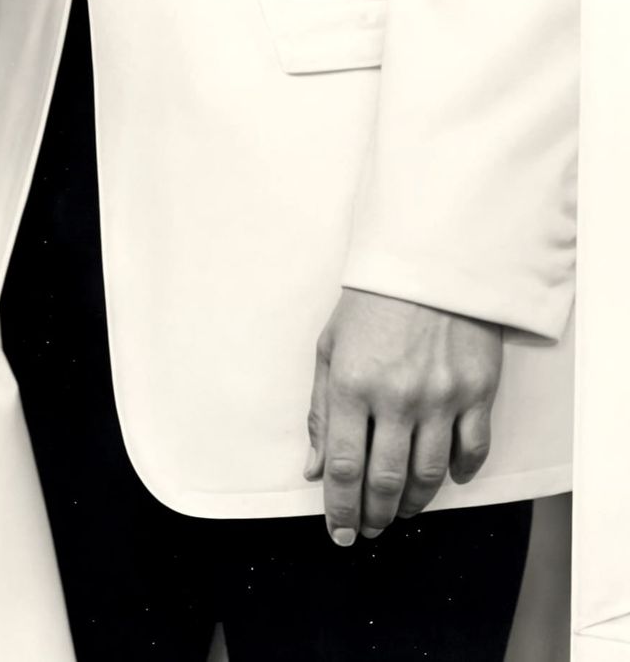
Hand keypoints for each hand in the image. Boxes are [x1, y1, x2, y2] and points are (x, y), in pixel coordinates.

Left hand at [305, 288, 503, 544]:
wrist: (429, 261)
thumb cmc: (371, 302)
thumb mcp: (330, 347)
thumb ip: (320, 411)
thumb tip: (315, 469)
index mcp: (352, 384)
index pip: (343, 467)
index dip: (340, 508)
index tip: (340, 531)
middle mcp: (396, 397)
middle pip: (385, 480)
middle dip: (374, 515)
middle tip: (369, 528)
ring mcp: (441, 397)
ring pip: (428, 475)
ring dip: (412, 503)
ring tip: (400, 511)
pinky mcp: (477, 393)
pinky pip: (472, 451)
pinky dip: (460, 473)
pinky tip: (447, 478)